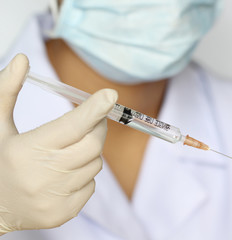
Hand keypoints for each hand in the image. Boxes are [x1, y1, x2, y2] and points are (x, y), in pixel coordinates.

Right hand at [0, 54, 117, 233]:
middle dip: (96, 128)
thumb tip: (22, 60)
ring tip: (64, 154)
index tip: (111, 95)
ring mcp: (56, 197)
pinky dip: (83, 175)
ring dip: (87, 153)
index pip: (71, 126)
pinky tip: (62, 176)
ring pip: (95, 164)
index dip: (94, 109)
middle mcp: (44, 176)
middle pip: (93, 144)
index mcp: (28, 150)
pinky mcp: (65, 213)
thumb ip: (7, 91)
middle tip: (91, 122)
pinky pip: (91, 185)